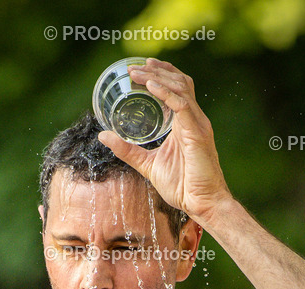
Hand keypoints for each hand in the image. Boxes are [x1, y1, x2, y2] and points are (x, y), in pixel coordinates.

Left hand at [98, 58, 231, 224]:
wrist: (202, 204)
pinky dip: (166, 93)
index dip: (160, 74)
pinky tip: (151, 86)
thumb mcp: (148, 165)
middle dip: (156, 71)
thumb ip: (127, 150)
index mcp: (185, 124)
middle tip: (133, 68)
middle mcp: (193, 119)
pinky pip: (182, 105)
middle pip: (178, 82)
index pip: (176, 89)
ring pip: (180, 88)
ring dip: (158, 78)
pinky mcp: (198, 133)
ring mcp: (198, 124)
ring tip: (137, 73)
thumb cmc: (182, 187)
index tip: (139, 68)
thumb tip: (103, 136)